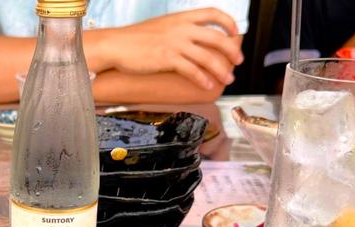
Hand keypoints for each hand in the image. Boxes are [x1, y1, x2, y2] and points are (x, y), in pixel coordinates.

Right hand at [92, 8, 243, 89]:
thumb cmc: (135, 38)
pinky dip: (202, 79)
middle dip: (232, 51)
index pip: (213, 13)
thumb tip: (191, 39)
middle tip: (237, 62)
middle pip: (217, 38)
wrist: (117, 44)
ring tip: (227, 79)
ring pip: (207, 57)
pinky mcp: (167, 59)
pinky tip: (207, 85)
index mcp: (182, 18)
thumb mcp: (162, 26)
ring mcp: (175, 44)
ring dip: (221, 70)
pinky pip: (191, 70)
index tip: (235, 33)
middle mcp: (182, 28)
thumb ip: (179, 29)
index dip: (228, 22)